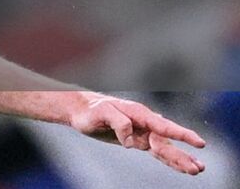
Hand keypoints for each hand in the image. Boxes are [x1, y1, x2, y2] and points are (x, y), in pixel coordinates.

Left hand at [70, 94, 205, 174]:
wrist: (82, 111)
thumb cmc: (91, 110)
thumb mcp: (102, 112)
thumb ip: (118, 122)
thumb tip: (130, 140)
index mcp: (139, 113)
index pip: (164, 126)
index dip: (182, 135)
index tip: (199, 142)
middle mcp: (145, 123)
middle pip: (168, 141)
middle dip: (183, 155)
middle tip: (199, 168)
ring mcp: (143, 132)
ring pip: (165, 148)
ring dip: (181, 159)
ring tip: (197, 170)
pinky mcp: (138, 141)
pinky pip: (157, 152)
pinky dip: (169, 160)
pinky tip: (182, 168)